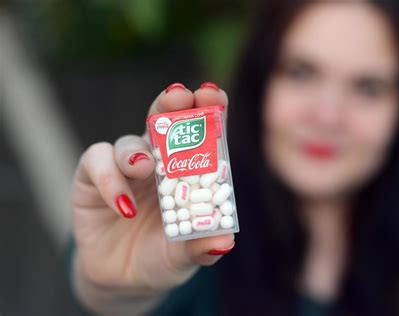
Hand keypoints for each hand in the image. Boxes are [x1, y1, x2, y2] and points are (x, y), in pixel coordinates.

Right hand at [72, 82, 233, 313]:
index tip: (214, 95)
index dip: (208, 111)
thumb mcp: (183, 256)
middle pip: (163, 121)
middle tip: (179, 97)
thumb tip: (225, 240)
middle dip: (171, 105)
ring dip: (136, 149)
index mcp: (187, 171)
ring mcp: (124, 167)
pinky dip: (109, 180)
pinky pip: (96, 163)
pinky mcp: (91, 178)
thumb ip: (200, 247)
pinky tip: (124, 206)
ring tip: (144, 167)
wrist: (123, 280)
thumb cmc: (161, 257)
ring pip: (127, 141)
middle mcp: (157, 161)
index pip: (200, 133)